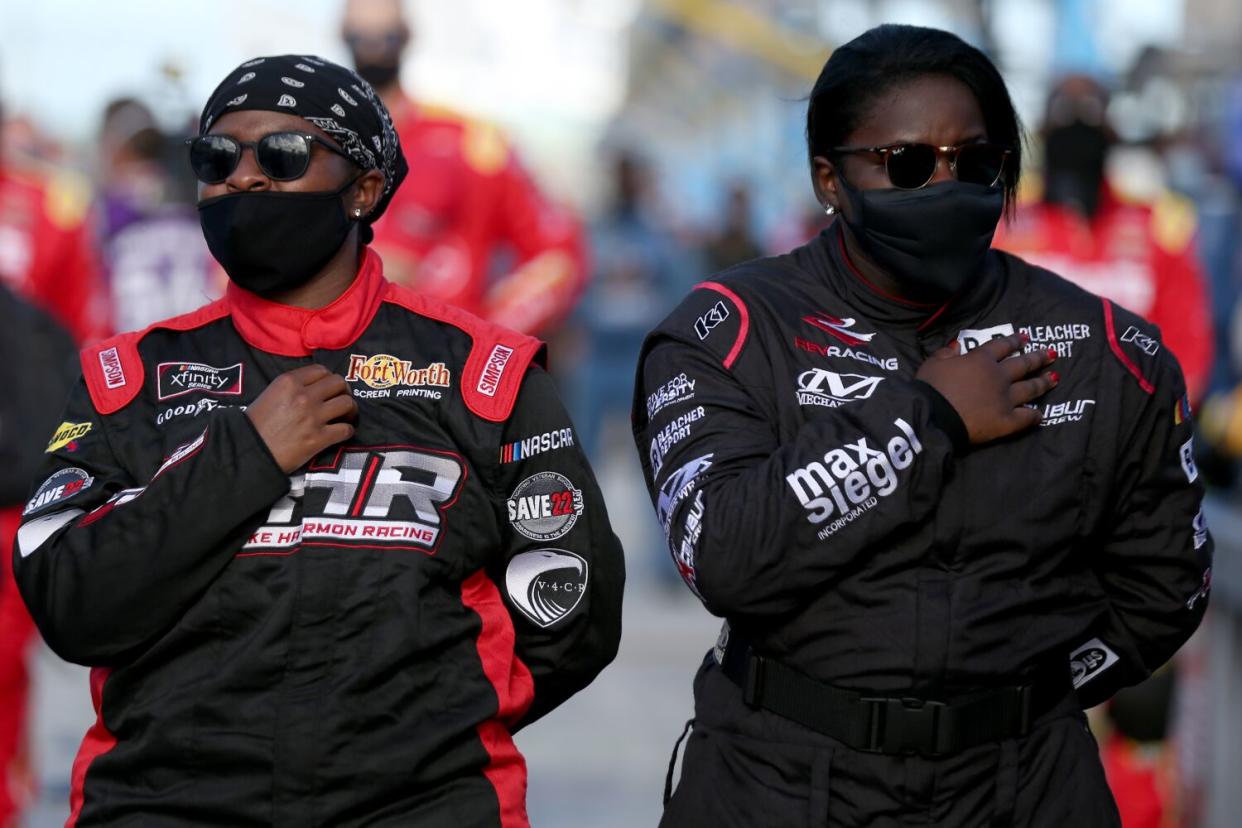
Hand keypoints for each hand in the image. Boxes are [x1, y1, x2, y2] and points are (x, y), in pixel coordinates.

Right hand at [245, 365, 356, 472]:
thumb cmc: (255, 424)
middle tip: (342, 400)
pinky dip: (348, 430)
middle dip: (344, 391)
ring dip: (350, 410)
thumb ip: (291, 387)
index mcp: (289, 382)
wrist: (250, 451)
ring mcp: (313, 417)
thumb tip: (312, 387)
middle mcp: (304, 396)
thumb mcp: (269, 394)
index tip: (330, 388)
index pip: (321, 370)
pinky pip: (346, 429)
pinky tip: (343, 432)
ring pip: (347, 404)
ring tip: (346, 416)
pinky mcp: (319, 438)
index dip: (329, 378)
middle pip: (339, 383)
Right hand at [915, 333, 1057, 444]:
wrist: (933, 416)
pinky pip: (1026, 417)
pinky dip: (1035, 415)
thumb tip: (957, 346)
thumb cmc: (931, 388)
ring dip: (1043, 382)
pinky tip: (1040, 414)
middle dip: (1038, 357)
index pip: (1002, 346)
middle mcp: (999, 376)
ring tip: (1055, 378)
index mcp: (981, 360)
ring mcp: (1006, 399)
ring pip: (1030, 388)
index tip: (1026, 337)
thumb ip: (946, 353)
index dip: (1015, 340)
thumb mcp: (932, 363)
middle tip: (1051, 354)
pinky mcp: (1007, 421)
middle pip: (1023, 364)